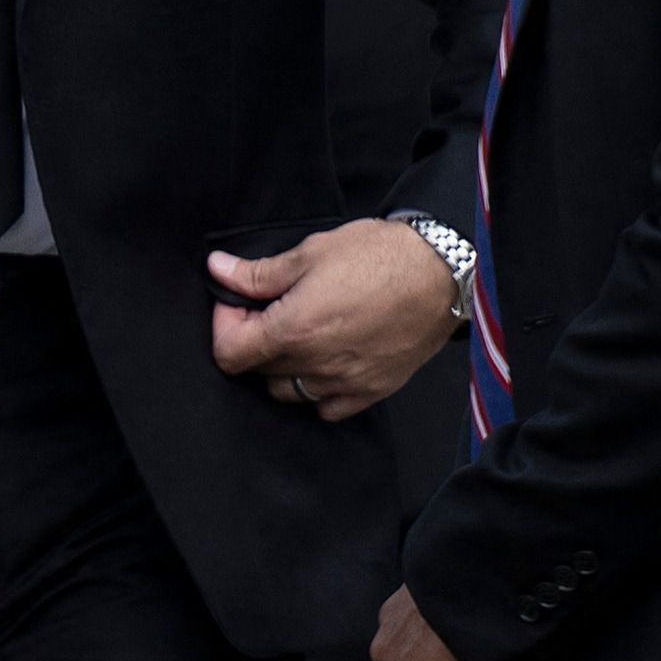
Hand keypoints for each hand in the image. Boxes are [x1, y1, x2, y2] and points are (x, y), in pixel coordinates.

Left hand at [207, 218, 459, 420]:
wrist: (442, 272)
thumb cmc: (380, 256)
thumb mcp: (312, 253)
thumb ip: (259, 272)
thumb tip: (219, 270)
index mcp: (293, 330)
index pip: (229, 353)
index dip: (224, 326)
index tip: (237, 303)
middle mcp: (315, 365)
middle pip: (257, 372)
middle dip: (253, 340)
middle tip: (269, 309)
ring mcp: (343, 383)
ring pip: (288, 393)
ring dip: (281, 368)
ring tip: (298, 335)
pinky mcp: (370, 391)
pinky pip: (326, 407)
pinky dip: (317, 390)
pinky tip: (325, 360)